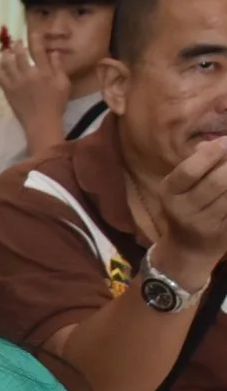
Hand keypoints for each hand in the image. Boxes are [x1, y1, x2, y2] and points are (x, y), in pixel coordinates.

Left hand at [0, 38, 73, 155]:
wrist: (41, 122)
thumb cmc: (56, 104)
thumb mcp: (64, 84)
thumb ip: (59, 68)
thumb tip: (54, 53)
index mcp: (44, 72)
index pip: (39, 51)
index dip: (35, 40)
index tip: (33, 32)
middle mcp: (29, 75)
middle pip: (20, 55)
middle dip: (17, 46)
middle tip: (16, 42)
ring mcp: (16, 83)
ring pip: (7, 64)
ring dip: (5, 56)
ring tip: (5, 52)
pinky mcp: (8, 91)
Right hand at [150, 136, 226, 283]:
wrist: (187, 249)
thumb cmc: (185, 209)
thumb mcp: (179, 188)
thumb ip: (194, 166)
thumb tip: (212, 143)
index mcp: (170, 193)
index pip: (189, 171)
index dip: (211, 153)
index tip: (226, 141)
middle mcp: (184, 209)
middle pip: (216, 182)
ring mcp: (204, 223)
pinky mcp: (222, 232)